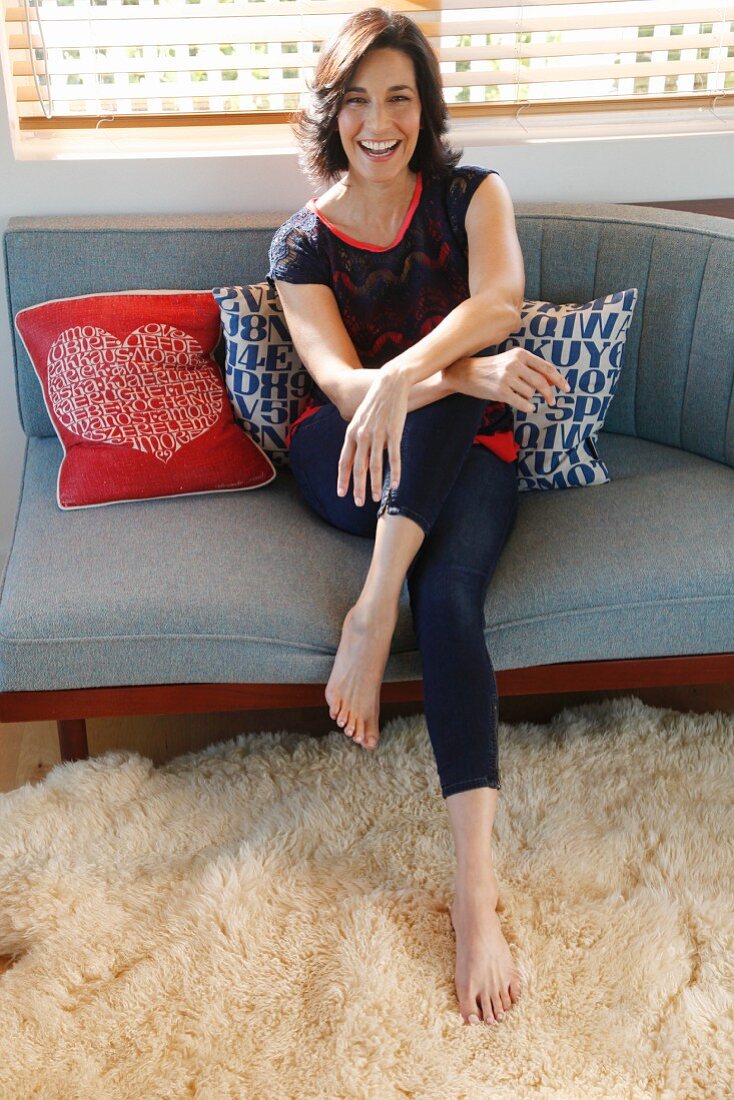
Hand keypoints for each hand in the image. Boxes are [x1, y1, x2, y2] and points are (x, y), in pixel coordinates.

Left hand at [337, 366, 409, 505]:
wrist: (390, 383)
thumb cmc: (376, 401)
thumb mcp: (361, 418)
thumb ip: (359, 437)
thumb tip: (362, 455)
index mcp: (352, 432)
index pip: (345, 460)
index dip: (343, 478)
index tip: (342, 493)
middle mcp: (362, 435)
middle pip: (358, 467)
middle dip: (357, 487)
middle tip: (358, 503)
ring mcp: (378, 434)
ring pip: (375, 466)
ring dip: (375, 485)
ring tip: (375, 498)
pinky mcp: (394, 432)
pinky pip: (394, 457)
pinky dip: (395, 472)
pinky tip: (396, 484)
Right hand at [447, 349, 570, 411]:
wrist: (466, 373)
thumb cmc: (492, 368)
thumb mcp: (511, 361)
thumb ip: (530, 369)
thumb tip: (553, 381)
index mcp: (520, 354)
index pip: (546, 367)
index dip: (559, 379)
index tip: (566, 388)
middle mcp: (514, 364)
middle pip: (541, 383)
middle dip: (550, 394)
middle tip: (553, 401)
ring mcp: (507, 378)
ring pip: (530, 393)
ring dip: (529, 397)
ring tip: (517, 394)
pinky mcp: (501, 391)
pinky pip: (522, 402)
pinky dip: (527, 406)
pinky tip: (527, 406)